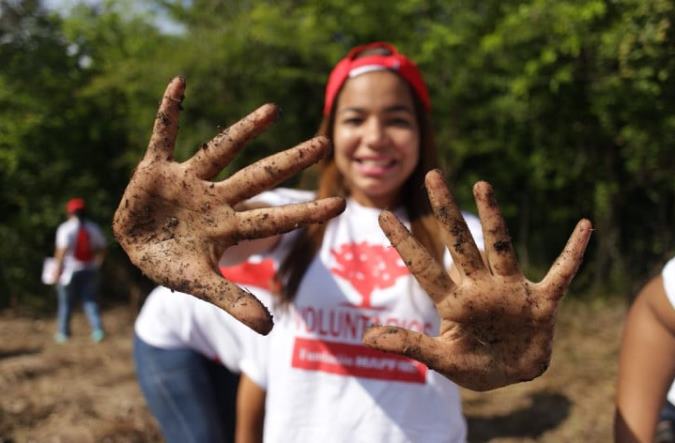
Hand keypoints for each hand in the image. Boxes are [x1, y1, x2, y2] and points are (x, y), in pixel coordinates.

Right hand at [112, 77, 344, 334]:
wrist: (136, 248)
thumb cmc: (172, 265)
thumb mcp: (200, 284)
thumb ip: (233, 300)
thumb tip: (269, 328)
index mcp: (227, 226)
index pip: (273, 217)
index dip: (304, 213)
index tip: (339, 203)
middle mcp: (215, 198)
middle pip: (258, 177)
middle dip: (289, 163)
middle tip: (323, 144)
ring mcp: (188, 181)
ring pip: (220, 150)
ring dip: (244, 131)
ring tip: (273, 110)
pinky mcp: (157, 168)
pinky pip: (163, 134)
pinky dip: (169, 111)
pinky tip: (179, 82)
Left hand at [363, 169, 591, 389]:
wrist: (514, 375)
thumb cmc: (476, 365)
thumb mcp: (442, 359)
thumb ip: (410, 345)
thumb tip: (366, 338)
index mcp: (455, 302)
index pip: (424, 267)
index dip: (404, 243)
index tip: (382, 216)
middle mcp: (481, 287)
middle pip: (460, 244)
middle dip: (445, 212)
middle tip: (431, 176)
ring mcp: (512, 291)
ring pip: (501, 247)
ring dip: (493, 218)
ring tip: (482, 185)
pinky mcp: (542, 302)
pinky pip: (562, 273)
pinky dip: (574, 253)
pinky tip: (585, 226)